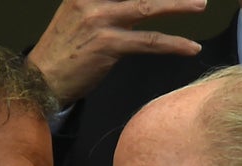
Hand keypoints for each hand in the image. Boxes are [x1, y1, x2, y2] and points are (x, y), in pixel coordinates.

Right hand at [26, 0, 206, 105]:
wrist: (41, 81)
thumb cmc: (61, 52)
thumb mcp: (76, 15)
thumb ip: (100, 3)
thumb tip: (131, 5)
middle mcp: (91, 0)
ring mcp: (100, 21)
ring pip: (147, 7)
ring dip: (178, 5)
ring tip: (200, 5)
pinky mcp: (108, 45)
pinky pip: (149, 43)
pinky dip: (173, 44)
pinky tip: (191, 48)